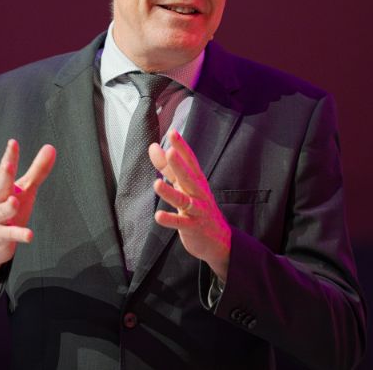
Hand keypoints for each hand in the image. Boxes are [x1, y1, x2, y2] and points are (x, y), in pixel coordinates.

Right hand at [0, 139, 55, 270]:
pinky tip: (30, 235)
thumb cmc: (9, 209)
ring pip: (0, 212)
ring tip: (14, 201)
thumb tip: (50, 147)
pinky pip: (9, 235)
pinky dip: (19, 234)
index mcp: (1, 186)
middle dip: (3, 176)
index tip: (13, 142)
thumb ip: (38, 170)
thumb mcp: (24, 189)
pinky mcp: (0, 236)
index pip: (6, 169)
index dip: (9, 156)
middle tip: (8, 165)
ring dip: (7, 207)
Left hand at [149, 130, 230, 281]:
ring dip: (171, 193)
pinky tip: (158, 216)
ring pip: (185, 200)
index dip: (182, 147)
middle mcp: (199, 193)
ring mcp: (198, 211)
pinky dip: (171, 219)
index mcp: (197, 181)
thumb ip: (167, 167)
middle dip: (180, 164)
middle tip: (170, 151)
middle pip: (190, 177)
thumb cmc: (199, 208)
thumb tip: (153, 147)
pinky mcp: (194, 227)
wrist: (219, 240)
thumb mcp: (184, 185)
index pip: (191, 161)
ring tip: (156, 184)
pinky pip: (182, 223)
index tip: (173, 132)